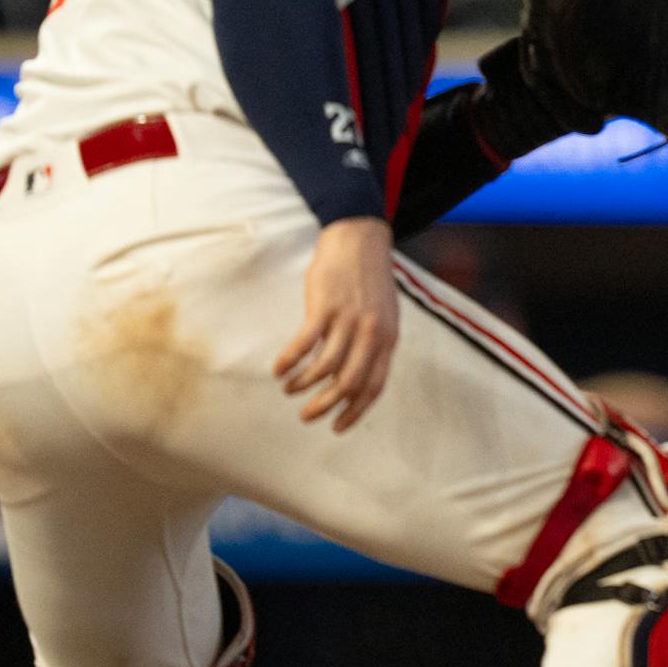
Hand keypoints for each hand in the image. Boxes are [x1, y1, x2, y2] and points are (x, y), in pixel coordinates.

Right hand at [275, 216, 399, 431]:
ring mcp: (348, 320)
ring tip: (289, 389)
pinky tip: (279, 370)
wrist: (359, 239)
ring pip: (324, 367)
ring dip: (303, 385)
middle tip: (306, 417)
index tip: (337, 427)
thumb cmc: (369, 281)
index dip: (355, 411)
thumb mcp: (383, 315)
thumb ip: (373, 345)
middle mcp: (371, 333)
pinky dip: (290, 362)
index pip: (374, 386)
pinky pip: (304, 344)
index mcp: (388, 339)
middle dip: (325, 406)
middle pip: (348, 383)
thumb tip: (354, 378)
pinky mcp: (324, 306)